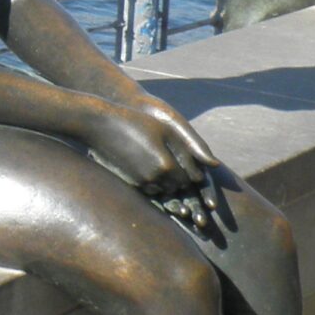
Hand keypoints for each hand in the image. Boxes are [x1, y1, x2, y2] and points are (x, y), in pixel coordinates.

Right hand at [83, 96, 215, 200]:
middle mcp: (155, 178)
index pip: (192, 178)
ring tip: (171, 176)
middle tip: (188, 178)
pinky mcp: (130, 184)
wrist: (101, 126)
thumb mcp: (167, 131)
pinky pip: (151, 191)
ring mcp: (141, 182)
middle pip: (180, 187)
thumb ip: (191, 148)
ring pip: (165, 191)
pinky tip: (156, 175)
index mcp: (167, 165)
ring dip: (171, 186)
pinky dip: (157, 186)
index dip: (196, 174)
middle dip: (185, 184)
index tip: (199, 172)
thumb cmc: (137, 122)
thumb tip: (214, 164)